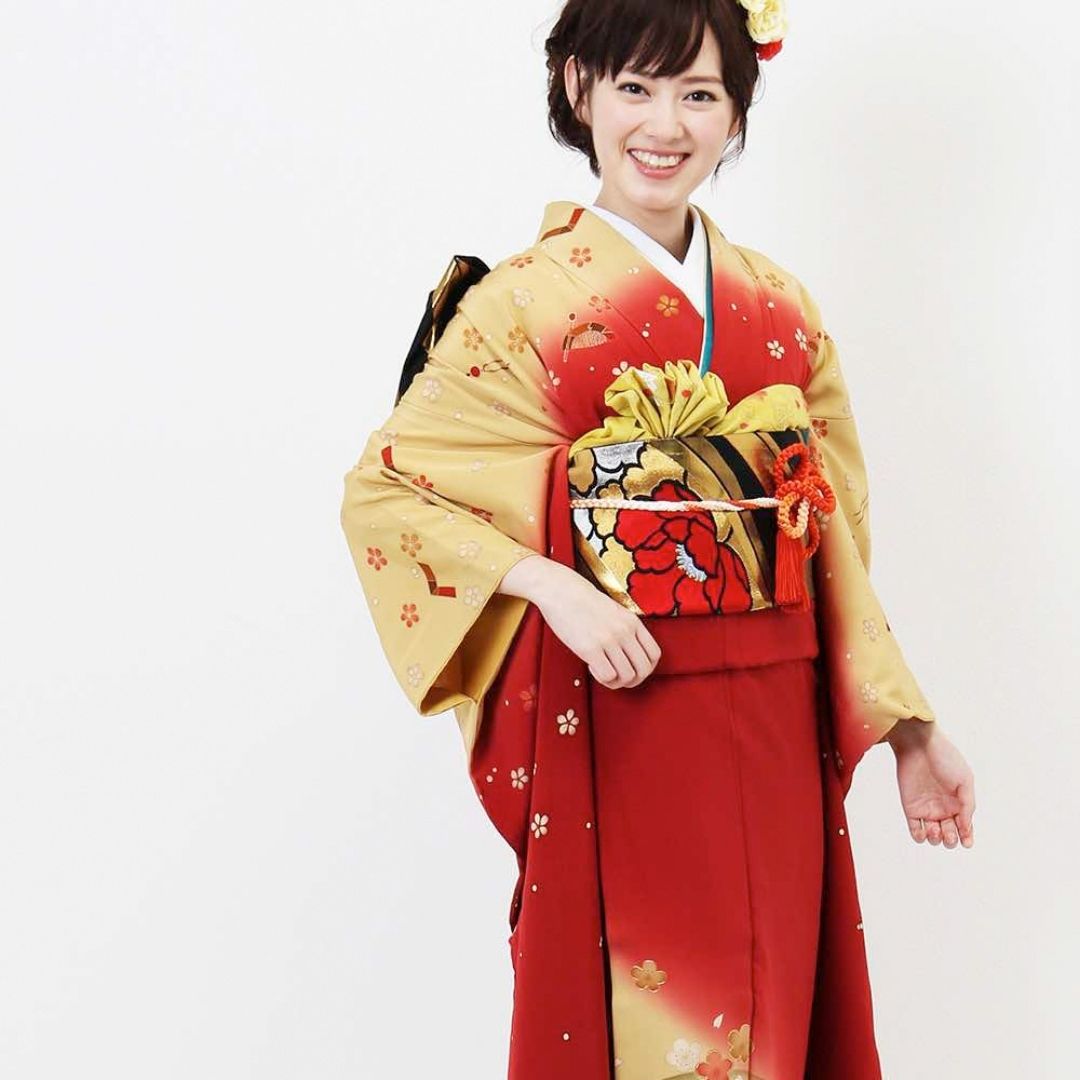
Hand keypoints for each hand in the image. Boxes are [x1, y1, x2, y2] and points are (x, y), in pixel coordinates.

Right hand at [497, 554, 661, 688]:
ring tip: (602, 671)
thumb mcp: (614, 610)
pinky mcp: (590, 648)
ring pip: (627, 676)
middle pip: (644, 669)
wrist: (559, 589)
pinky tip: (592, 667)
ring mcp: (608, 639)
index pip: (654, 654)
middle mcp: (624, 631)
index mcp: (632, 621)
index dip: (646, 668)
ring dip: (616, 682)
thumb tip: (630, 655)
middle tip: (619, 677)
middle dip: (633, 680)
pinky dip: (602, 678)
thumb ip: (625, 629)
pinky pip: (608, 676)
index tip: (634, 669)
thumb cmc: (582, 600)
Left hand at [887, 720, 974, 848]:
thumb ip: (968, 805)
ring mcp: (927, 809)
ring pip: (933, 836)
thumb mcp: (965, 781)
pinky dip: (919, 836)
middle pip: (949, 834)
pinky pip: (915, 829)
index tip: (967, 842)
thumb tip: (966, 828)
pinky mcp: (911, 808)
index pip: (965, 827)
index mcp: (959, 803)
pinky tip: (924, 831)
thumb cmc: (945, 759)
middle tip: (949, 833)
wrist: (919, 746)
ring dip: (936, 838)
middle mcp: (944, 808)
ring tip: (936, 829)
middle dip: (951, 839)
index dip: (967, 837)